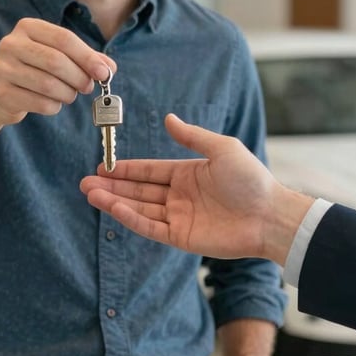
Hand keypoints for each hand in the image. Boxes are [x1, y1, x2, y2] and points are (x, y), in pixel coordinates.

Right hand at [0, 18, 114, 125]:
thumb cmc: (36, 68)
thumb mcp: (59, 55)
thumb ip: (85, 58)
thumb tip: (109, 68)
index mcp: (27, 27)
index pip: (64, 39)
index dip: (87, 57)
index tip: (104, 73)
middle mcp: (11, 44)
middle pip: (56, 61)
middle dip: (79, 77)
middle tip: (88, 87)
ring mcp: (3, 69)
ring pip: (48, 84)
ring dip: (68, 94)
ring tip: (70, 95)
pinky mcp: (1, 93)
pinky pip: (40, 103)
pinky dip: (54, 106)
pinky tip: (53, 103)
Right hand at [80, 114, 311, 263]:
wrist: (270, 214)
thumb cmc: (251, 179)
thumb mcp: (222, 148)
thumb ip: (192, 136)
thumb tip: (169, 118)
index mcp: (187, 174)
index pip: (148, 171)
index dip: (125, 169)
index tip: (102, 165)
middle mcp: (179, 196)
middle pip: (138, 190)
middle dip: (112, 186)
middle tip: (85, 182)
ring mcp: (179, 217)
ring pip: (139, 208)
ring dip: (115, 201)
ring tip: (90, 194)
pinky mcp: (182, 237)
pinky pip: (150, 227)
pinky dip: (131, 218)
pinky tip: (114, 207)